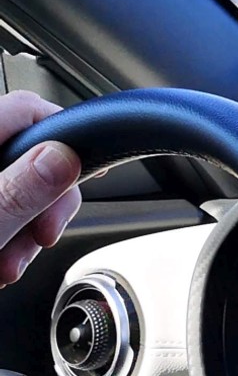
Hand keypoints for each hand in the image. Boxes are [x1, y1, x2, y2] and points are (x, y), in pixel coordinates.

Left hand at [0, 91, 79, 283]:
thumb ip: (20, 190)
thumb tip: (65, 157)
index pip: (28, 110)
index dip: (68, 139)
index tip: (92, 174)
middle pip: (27, 156)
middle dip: (45, 203)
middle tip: (42, 237)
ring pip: (13, 189)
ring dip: (23, 229)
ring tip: (7, 265)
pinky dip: (4, 235)